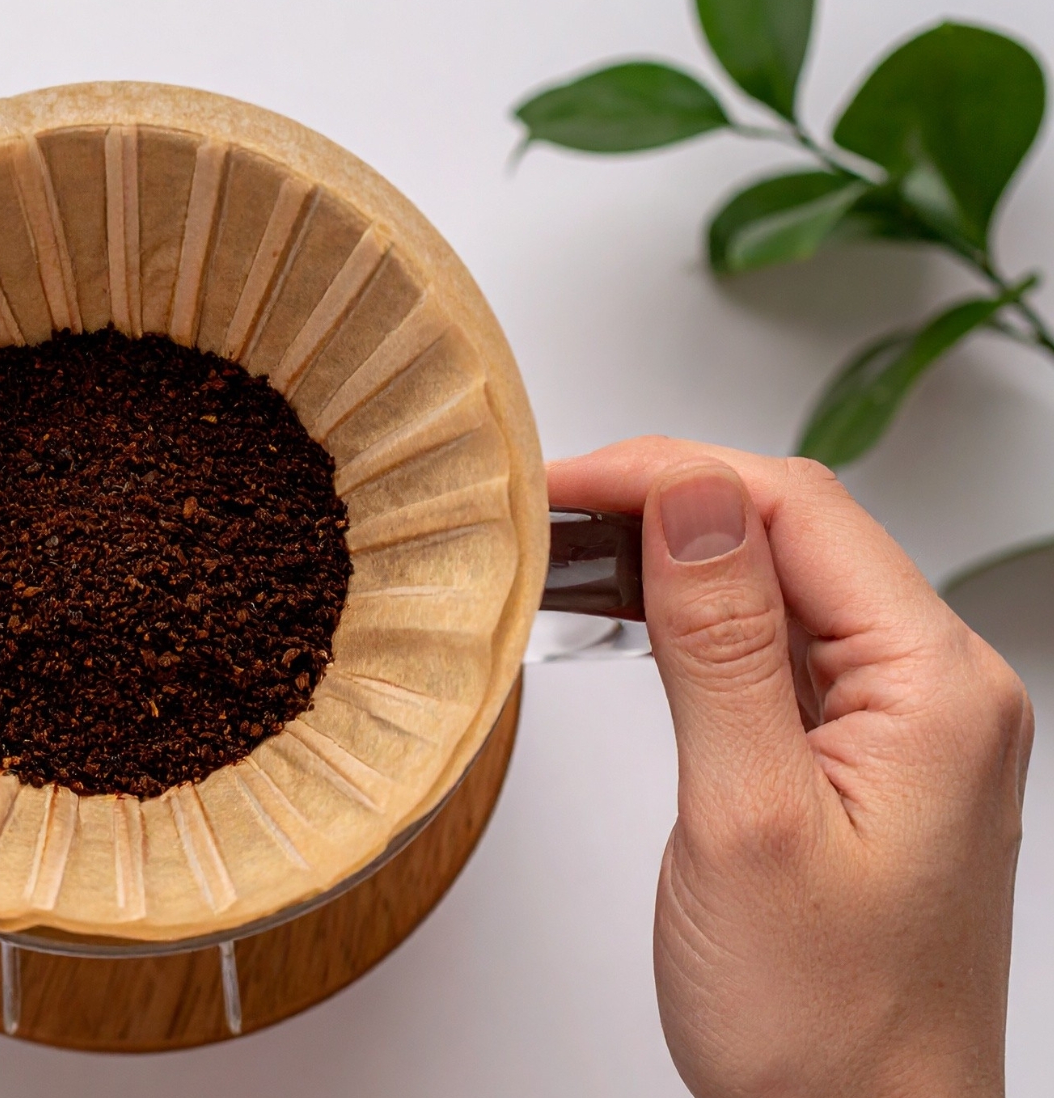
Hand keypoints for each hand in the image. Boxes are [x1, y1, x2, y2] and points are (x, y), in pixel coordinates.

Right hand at [550, 438, 1030, 1097]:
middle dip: (670, 500)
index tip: (565, 482)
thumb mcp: (746, 816)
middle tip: (551, 511)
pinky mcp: (864, 755)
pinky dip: (700, 618)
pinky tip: (640, 618)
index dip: (672, 473)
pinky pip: (782, 645)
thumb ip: (720, 644)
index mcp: (936, 686)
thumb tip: (693, 496)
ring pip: (785, 581)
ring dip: (680, 555)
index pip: (798, 507)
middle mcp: (938, 689)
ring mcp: (906, 722)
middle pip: (797, 529)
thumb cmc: (823, 1018)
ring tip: (574, 554)